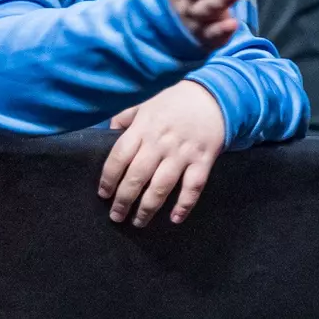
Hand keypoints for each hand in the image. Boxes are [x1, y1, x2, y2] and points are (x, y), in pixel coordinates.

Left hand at [98, 80, 226, 226]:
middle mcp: (160, 142)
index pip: (119, 158)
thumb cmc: (175, 101)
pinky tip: (175, 218)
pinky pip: (193, 187)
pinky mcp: (203, 160)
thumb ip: (125, 119)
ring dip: (148, 208)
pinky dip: (184, 205)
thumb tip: (107, 135)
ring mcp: (183, 153)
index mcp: (144, 128)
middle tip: (116, 216)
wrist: (215, 96)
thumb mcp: (145, 104)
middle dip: (123, 200)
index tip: (103, 194)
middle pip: (137, 177)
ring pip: (161, 186)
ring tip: (138, 222)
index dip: (108, 179)